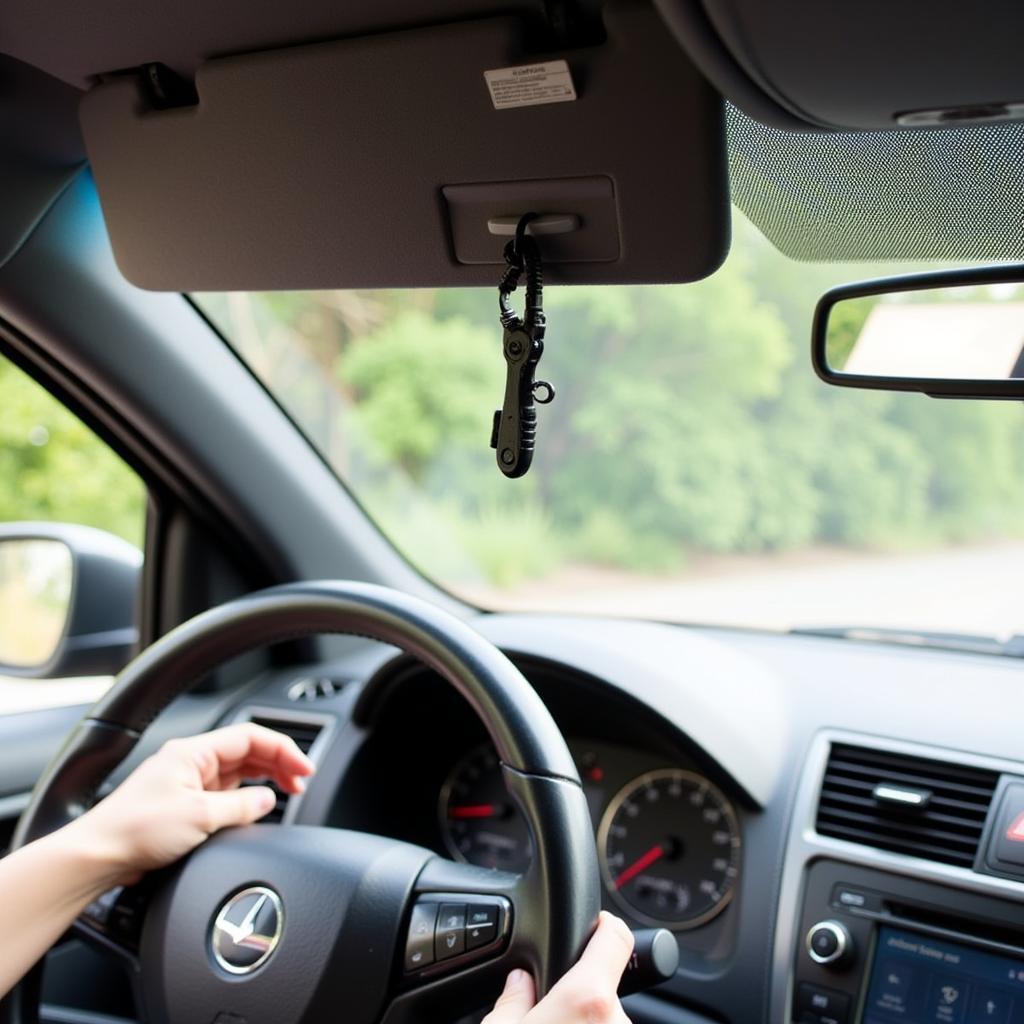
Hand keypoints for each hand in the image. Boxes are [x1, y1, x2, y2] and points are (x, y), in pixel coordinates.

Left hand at [60, 723, 314, 886]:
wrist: (97, 858)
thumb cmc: (133, 831)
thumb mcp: (199, 816)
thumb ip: (242, 805)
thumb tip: (268, 800)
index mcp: (193, 752)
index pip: (251, 736)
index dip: (284, 749)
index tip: (305, 767)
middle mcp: (191, 762)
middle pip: (248, 751)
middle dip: (279, 762)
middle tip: (302, 779)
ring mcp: (188, 783)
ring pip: (239, 771)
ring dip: (265, 778)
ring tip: (288, 791)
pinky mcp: (184, 805)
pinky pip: (226, 793)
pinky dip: (247, 797)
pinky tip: (256, 808)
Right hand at [482, 912, 633, 1023]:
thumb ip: (512, 999)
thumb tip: (519, 983)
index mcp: (588, 999)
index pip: (616, 936)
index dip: (603, 924)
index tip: (594, 922)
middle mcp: (617, 1022)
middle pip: (601, 984)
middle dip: (576, 992)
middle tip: (546, 1013)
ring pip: (603, 1017)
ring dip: (582, 1022)